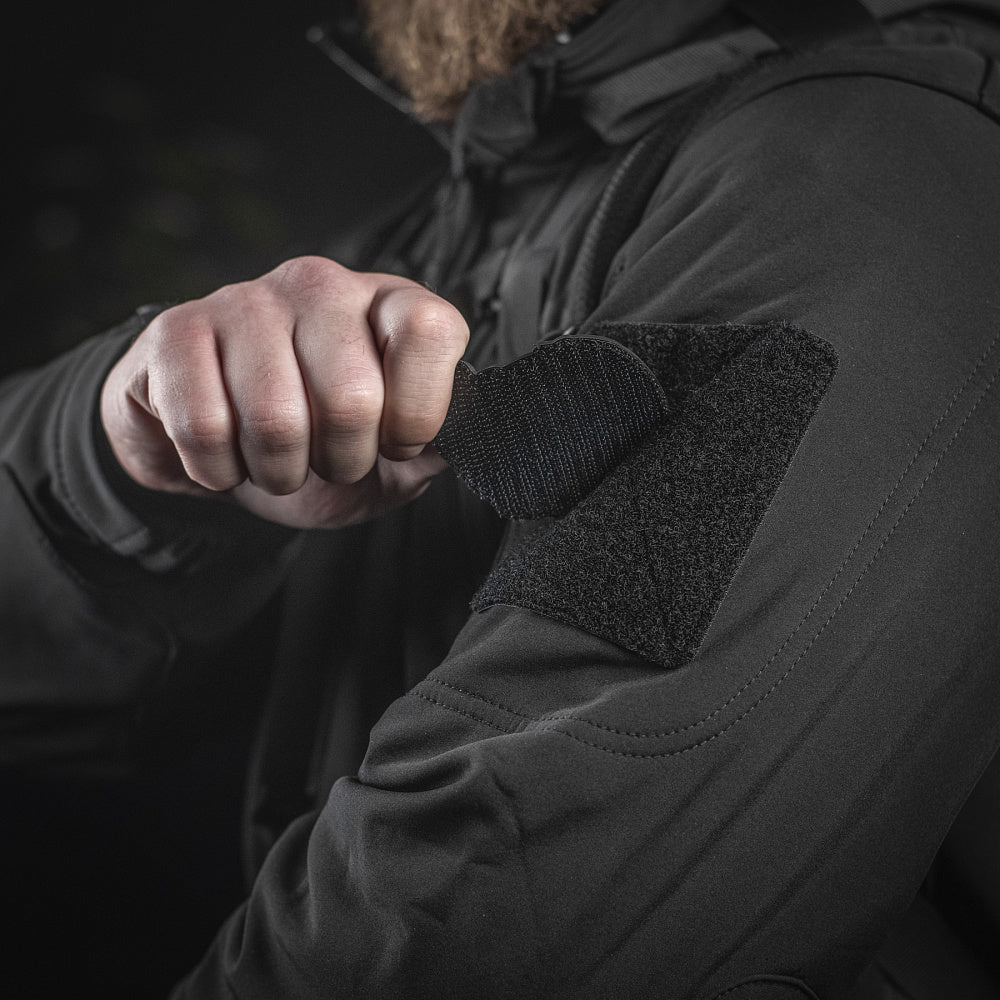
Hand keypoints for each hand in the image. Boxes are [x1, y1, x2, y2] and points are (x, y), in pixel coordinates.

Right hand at [100, 256, 468, 528]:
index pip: (431, 331)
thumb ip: (434, 447)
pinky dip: (218, 470)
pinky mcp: (176, 331)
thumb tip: (469, 438)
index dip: (419, 411)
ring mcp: (245, 300)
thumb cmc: (316, 445)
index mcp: (387, 305)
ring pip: (274, 421)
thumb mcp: (390, 458)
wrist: (220, 448)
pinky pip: (203, 427)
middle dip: (342, 462)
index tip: (396, 443)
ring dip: (277, 472)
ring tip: (276, 461)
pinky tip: (224, 456)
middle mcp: (321, 286)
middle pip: (353, 399)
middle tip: (326, 461)